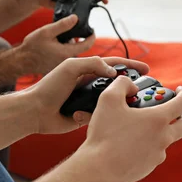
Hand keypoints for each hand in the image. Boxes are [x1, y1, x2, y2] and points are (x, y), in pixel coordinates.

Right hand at [20, 15, 95, 73]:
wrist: (21, 62)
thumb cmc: (32, 47)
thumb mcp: (47, 31)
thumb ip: (62, 25)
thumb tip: (75, 18)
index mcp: (67, 52)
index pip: (87, 45)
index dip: (91, 36)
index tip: (92, 30)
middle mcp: (66, 61)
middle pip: (79, 48)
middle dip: (78, 38)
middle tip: (73, 29)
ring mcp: (61, 65)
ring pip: (71, 52)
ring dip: (69, 44)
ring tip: (60, 36)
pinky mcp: (56, 67)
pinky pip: (64, 57)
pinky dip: (63, 50)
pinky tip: (54, 45)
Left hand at [24, 56, 149, 133]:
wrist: (35, 111)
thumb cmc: (49, 86)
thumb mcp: (70, 67)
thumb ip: (92, 64)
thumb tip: (113, 72)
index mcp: (87, 70)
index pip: (114, 65)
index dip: (131, 65)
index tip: (147, 68)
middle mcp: (90, 85)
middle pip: (117, 84)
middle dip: (131, 87)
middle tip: (144, 92)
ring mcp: (88, 101)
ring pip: (111, 102)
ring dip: (120, 104)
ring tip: (126, 107)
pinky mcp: (85, 116)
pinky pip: (101, 116)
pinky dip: (102, 116)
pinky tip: (99, 117)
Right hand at [79, 79, 181, 181]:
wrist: (98, 168)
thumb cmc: (104, 134)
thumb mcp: (108, 99)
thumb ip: (122, 84)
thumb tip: (131, 86)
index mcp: (157, 119)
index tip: (180, 91)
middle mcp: (163, 138)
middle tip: (178, 110)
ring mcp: (157, 155)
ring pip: (168, 140)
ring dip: (162, 131)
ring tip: (143, 126)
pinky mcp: (149, 167)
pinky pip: (154, 154)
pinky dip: (149, 145)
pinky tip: (132, 143)